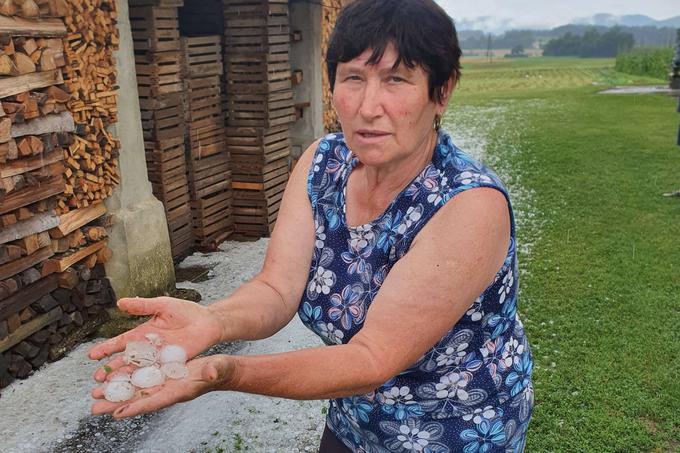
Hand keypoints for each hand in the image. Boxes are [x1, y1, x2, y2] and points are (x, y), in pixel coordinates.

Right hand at [89, 297, 224, 381]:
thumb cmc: (186, 311)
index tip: (91, 356)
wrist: (208, 322)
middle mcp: (147, 349)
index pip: (120, 343)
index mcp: (142, 334)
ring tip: (110, 390)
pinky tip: (135, 392)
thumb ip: (142, 306)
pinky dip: (145, 384)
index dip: (106, 349)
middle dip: (111, 371)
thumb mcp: (162, 305)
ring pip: (137, 372)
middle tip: (96, 381)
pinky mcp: (171, 366)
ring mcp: (158, 359)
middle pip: (125, 362)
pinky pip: (156, 376)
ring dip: (124, 381)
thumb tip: (120, 302)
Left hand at [91, 355, 236, 418]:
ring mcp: (164, 383)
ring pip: (136, 390)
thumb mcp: (219, 369)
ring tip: (96, 393)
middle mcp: (168, 390)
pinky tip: (113, 377)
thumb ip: (214, 371)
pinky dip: (127, 379)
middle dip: (117, 404)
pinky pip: (142, 378)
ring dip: (117, 392)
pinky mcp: (163, 375)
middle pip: (139, 400)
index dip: (137, 407)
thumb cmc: (221, 370)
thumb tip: (210, 372)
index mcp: (180, 392)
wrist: (219, 369)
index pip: (156, 402)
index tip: (117, 413)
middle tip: (94, 408)